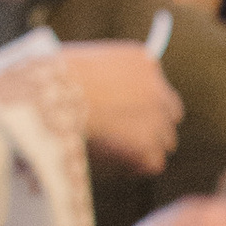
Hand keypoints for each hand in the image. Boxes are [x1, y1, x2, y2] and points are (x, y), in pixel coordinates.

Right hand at [57, 40, 183, 172]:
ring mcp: (158, 116)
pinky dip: (135, 166)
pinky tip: (113, 162)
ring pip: (163, 140)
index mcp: (142, 60)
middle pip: (169, 113)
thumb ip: (108, 80)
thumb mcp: (87, 65)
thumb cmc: (56, 79)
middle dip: (152, 126)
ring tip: (112, 151)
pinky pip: (153, 162)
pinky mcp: (150, 144)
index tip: (130, 114)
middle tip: (129, 139)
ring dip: (143, 147)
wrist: (58, 94)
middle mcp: (157, 87)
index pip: (156, 85)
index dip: (144, 103)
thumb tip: (107, 103)